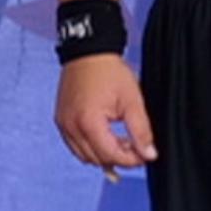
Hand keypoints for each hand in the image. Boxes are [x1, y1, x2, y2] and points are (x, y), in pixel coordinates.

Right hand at [55, 53, 156, 177]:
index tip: (144, 155)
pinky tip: (104, 136)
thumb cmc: (108, 70)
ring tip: (120, 141)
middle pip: (97, 159)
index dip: (131, 159)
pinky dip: (90, 146)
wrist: (88, 50)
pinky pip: (75, 144)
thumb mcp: (132, 100)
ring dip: (103, 154)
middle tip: (135, 147)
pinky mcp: (61, 119)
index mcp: (88, 122)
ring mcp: (64, 123)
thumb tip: (149, 154)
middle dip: (118, 158)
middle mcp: (71, 126)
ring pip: (84, 156)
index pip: (111, 155)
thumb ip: (141, 130)